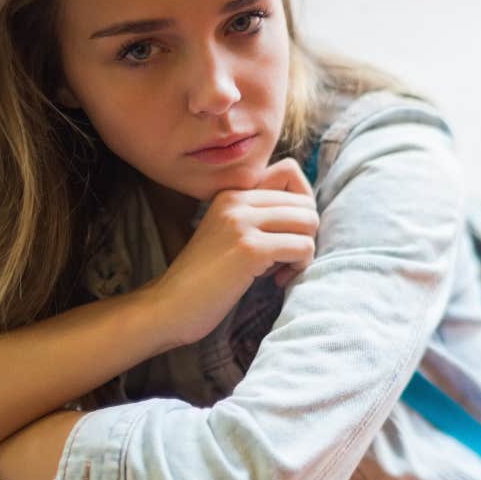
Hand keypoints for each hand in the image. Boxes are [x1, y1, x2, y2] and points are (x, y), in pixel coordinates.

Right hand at [144, 157, 317, 346]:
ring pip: (309, 223)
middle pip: (305, 202)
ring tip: (280, 270)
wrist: (170, 306)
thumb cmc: (206, 278)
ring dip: (304, 252)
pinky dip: (299, 266)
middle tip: (284, 259)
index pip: (290, 174)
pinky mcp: (251, 249)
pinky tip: (276, 280)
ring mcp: (242, 223)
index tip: (284, 236)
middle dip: (304, 233)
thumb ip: (259, 217)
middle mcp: (236, 201)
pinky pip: (303, 247)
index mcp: (231, 193)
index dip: (299, 210)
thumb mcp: (229, 234)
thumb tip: (310, 212)